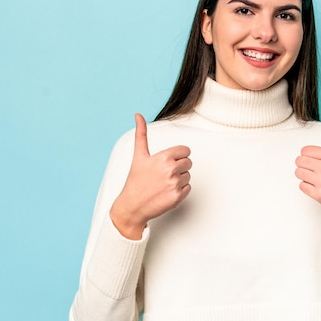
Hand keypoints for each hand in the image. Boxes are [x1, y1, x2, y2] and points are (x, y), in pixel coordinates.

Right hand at [110, 114, 191, 238]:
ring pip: (188, 176)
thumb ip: (141, 134)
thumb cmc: (136, 180)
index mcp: (163, 157)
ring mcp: (174, 184)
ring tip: (164, 183)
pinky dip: (180, 190)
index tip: (168, 162)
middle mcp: (170, 170)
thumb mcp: (139, 155)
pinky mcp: (178, 197)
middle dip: (179, 167)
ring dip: (179, 179)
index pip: (185, 151)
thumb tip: (138, 115)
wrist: (133, 205)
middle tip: (164, 174)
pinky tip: (167, 192)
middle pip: (188, 163)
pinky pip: (188, 188)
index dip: (177, 156)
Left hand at [295, 117, 320, 219]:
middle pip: (299, 161)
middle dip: (306, 166)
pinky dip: (308, 188)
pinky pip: (301, 186)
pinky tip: (319, 188)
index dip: (310, 156)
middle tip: (317, 172)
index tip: (318, 162)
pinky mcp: (319, 195)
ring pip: (298, 173)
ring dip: (305, 177)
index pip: (305, 150)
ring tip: (318, 180)